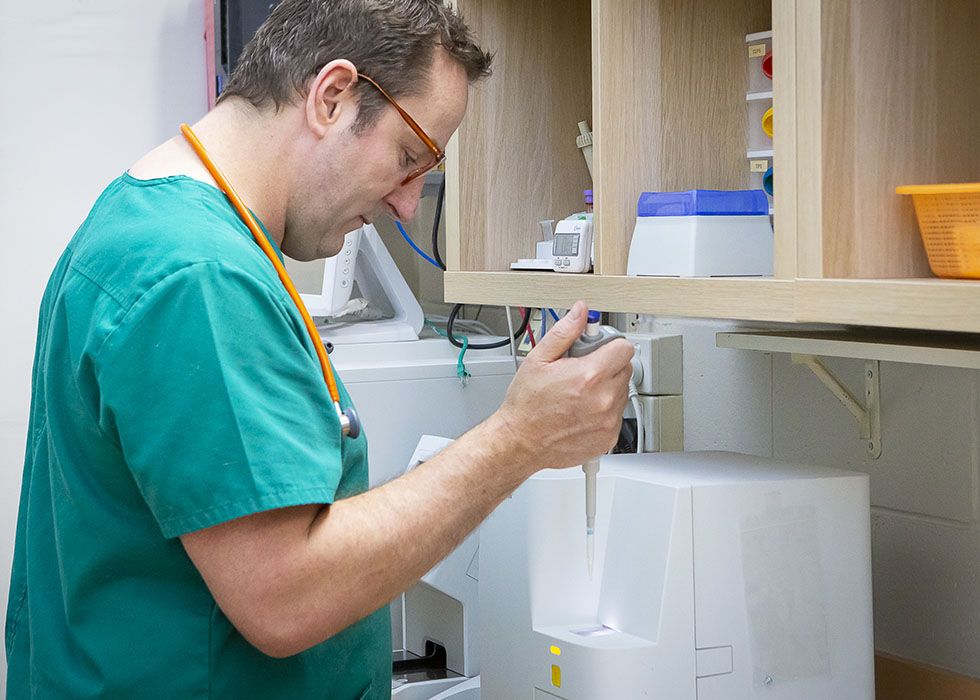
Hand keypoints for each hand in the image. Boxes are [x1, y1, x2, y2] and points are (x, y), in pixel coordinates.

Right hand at [495, 301, 633, 475]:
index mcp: (589, 375)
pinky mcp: (609, 438)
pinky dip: (605, 411)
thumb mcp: (538, 359)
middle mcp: (603, 399)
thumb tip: (581, 312)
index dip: (610, 345)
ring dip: (607, 389)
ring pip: (623, 393)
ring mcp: (608, 421)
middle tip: (583, 371)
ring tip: (580, 393)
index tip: (598, 350)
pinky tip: (582, 411)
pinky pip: (618, 415)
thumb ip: (565, 332)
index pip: (624, 348)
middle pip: (625, 369)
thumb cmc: (526, 404)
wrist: (520, 442)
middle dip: (608, 366)